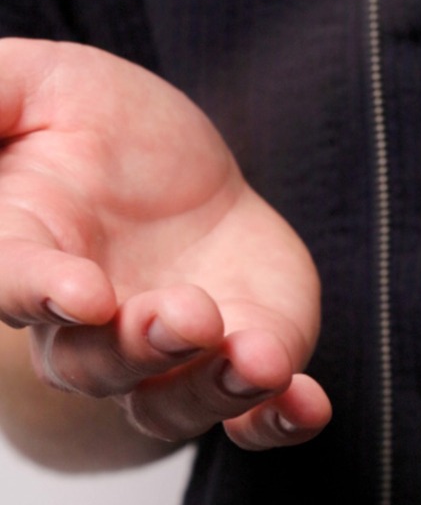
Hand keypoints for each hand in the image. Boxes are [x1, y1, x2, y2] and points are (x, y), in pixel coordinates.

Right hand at [0, 38, 329, 459]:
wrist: (181, 165)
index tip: (80, 293)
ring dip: (210, 389)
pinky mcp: (236, 354)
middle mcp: (87, 324)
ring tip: (256, 360)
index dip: (42, 293)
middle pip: (94, 364)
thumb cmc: (93, 122)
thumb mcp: (39, 85)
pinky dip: (276, 419)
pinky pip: (249, 412)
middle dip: (140, 347)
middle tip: (187, 314)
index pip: (17, 283)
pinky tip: (307, 404)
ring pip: (169, 401)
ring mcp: (165, 352)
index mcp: (27, 251)